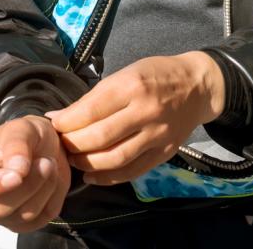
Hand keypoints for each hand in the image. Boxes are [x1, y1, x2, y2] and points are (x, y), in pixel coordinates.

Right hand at [0, 115, 70, 232]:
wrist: (42, 145)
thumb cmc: (22, 136)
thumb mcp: (19, 128)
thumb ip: (16, 145)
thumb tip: (17, 169)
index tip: (16, 175)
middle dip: (28, 185)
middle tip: (46, 161)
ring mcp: (2, 215)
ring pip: (24, 215)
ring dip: (44, 188)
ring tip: (49, 163)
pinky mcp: (25, 224)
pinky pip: (42, 218)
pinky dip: (52, 198)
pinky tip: (51, 179)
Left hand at [46, 51, 224, 185]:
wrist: (198, 86)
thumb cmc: (155, 74)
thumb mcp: (124, 74)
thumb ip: (94, 97)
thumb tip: (59, 117)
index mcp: (131, 86)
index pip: (91, 110)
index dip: (67, 123)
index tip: (54, 126)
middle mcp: (145, 111)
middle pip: (101, 137)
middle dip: (74, 145)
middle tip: (60, 146)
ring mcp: (157, 134)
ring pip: (115, 158)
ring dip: (88, 164)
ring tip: (73, 161)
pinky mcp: (165, 152)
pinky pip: (133, 171)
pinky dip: (109, 177)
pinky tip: (92, 176)